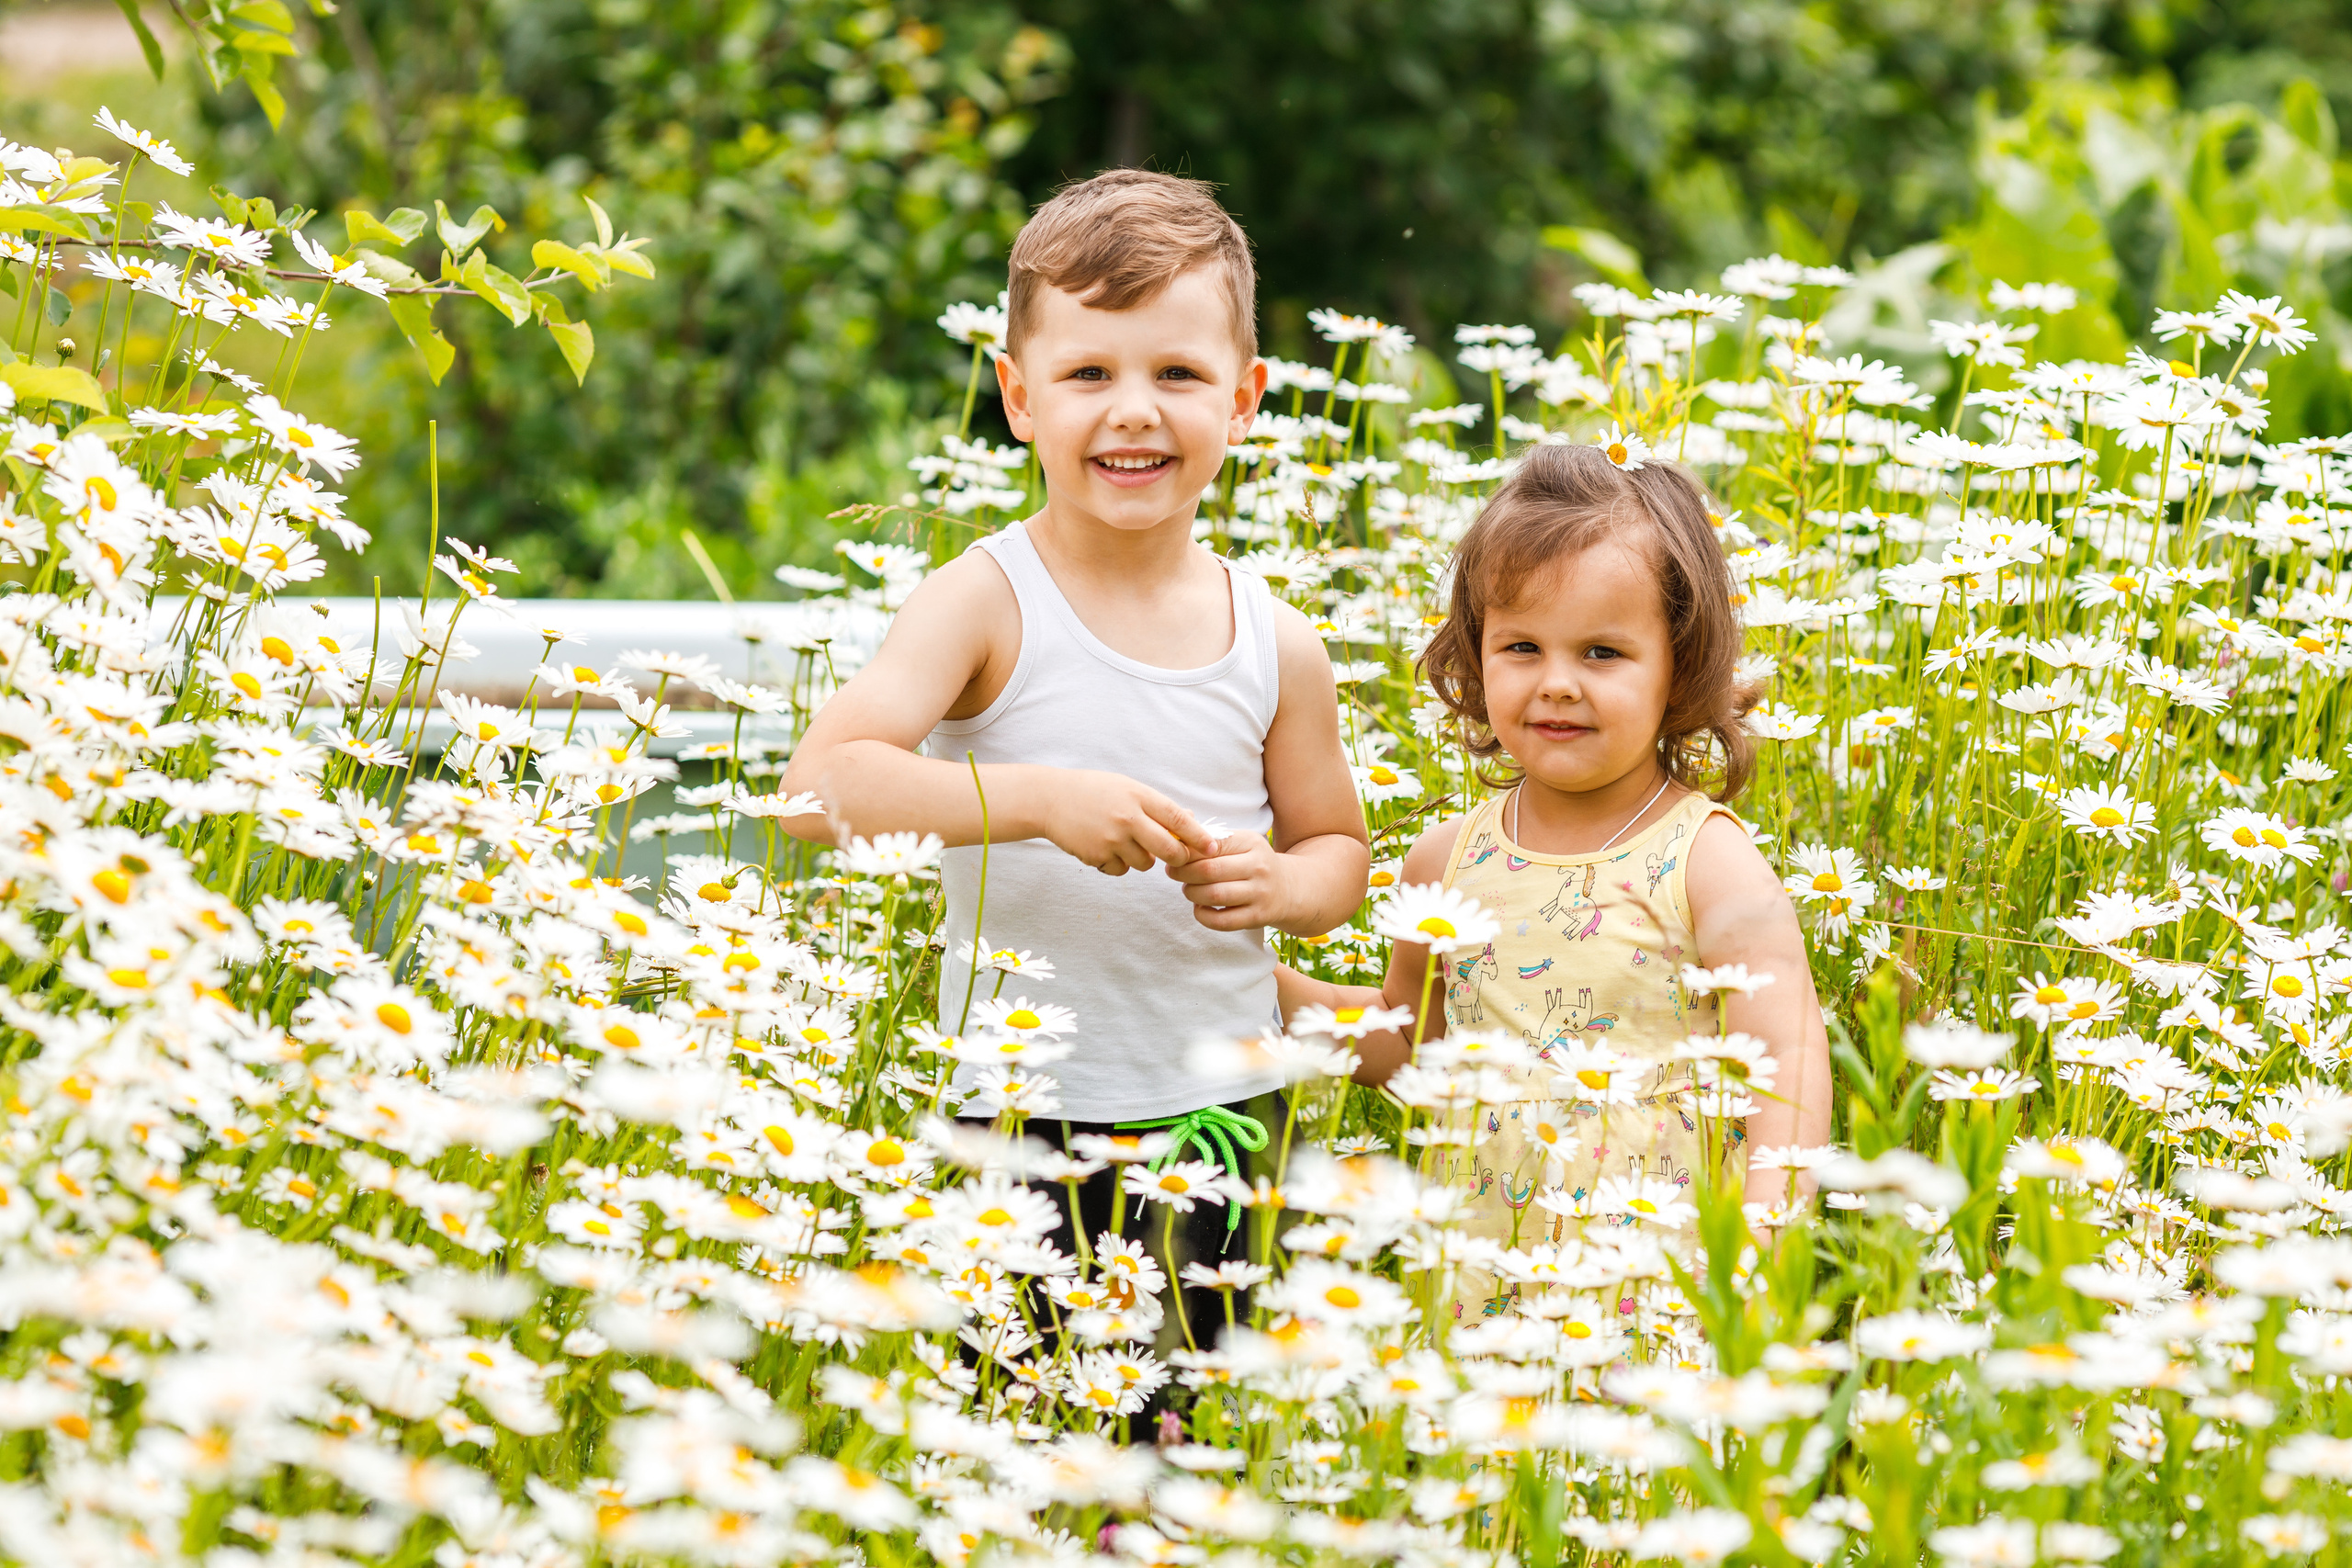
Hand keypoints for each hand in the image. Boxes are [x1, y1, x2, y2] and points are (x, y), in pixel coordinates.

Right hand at [1037, 769, 1216, 874]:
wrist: (1049, 799)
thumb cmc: (1093, 791)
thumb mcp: (1127, 787)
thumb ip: (1157, 805)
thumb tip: (1190, 819)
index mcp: (1138, 796)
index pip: (1178, 819)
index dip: (1199, 836)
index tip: (1213, 847)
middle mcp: (1127, 818)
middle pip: (1169, 850)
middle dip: (1178, 857)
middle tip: (1177, 856)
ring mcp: (1111, 839)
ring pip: (1145, 864)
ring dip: (1142, 858)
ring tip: (1123, 841)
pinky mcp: (1097, 856)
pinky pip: (1121, 870)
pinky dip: (1118, 864)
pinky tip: (1104, 847)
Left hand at [1165, 832, 1295, 930]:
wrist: (1288, 888)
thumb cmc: (1252, 863)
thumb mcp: (1240, 843)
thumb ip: (1210, 836)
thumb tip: (1176, 831)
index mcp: (1251, 842)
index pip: (1210, 844)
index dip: (1185, 851)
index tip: (1174, 855)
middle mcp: (1258, 866)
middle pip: (1208, 870)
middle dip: (1183, 873)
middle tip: (1174, 873)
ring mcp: (1260, 893)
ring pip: (1213, 895)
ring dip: (1191, 893)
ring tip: (1189, 889)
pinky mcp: (1257, 917)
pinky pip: (1221, 921)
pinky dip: (1202, 915)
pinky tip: (1200, 907)